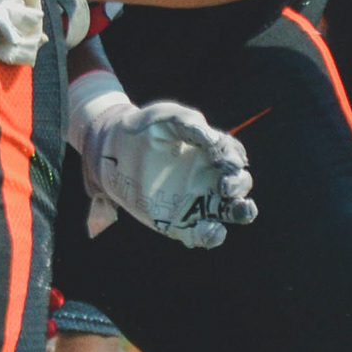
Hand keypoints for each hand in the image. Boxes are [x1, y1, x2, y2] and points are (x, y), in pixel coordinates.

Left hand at [79, 87, 258, 246]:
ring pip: (230, 212)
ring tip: (239, 209)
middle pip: (240, 185)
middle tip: (225, 185)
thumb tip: (211, 137)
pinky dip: (211, 235)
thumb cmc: (144, 128)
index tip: (224, 160)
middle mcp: (208, 178)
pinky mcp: (178, 221)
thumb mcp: (164, 116)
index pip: (234, 156)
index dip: (234, 159)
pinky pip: (201, 233)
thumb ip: (187, 122)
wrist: (111, 150)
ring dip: (241, 212)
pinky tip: (212, 231)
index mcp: (210, 152)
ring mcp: (196, 201)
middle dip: (239, 185)